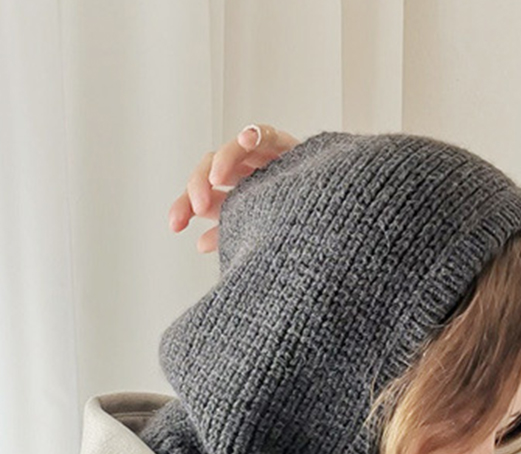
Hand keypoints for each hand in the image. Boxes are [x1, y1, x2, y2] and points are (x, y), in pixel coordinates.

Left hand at [169, 124, 298, 252]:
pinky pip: (266, 135)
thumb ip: (232, 236)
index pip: (203, 196)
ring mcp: (264, 160)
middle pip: (209, 170)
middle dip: (197, 186)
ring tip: (216, 177)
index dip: (184, 207)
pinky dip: (256, 135)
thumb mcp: (261, 238)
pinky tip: (248, 140)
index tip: (174, 226)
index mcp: (236, 199)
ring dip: (222, 161)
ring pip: (232, 150)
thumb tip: (200, 243)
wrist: (339, 221)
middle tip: (197, 206)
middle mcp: (246, 176)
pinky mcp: (286, 147)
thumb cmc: (300, 233)